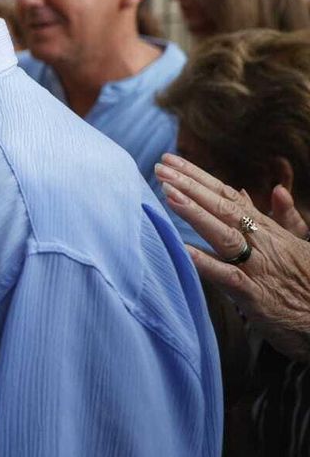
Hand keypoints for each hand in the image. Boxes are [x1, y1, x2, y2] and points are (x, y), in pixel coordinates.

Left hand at [157, 153, 309, 361]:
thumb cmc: (308, 281)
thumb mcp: (299, 244)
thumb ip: (283, 218)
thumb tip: (276, 190)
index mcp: (267, 229)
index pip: (227, 195)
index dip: (198, 176)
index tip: (169, 160)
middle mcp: (262, 242)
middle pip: (222, 207)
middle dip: (190, 186)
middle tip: (160, 168)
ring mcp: (259, 268)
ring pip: (224, 235)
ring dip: (195, 214)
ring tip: (168, 194)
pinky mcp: (256, 296)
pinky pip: (229, 276)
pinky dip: (207, 263)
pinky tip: (183, 250)